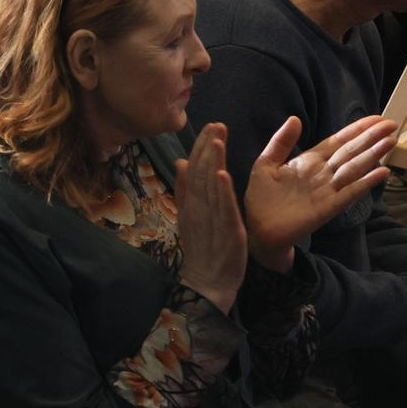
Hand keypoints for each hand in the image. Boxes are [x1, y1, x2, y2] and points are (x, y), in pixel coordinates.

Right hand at [172, 123, 247, 314]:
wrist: (206, 283)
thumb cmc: (202, 249)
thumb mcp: (190, 216)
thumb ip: (185, 189)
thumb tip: (181, 161)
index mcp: (190, 202)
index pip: (193, 168)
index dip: (201, 147)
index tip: (209, 127)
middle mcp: (198, 208)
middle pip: (200, 172)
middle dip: (207, 147)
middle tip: (215, 124)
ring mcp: (210, 219)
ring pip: (210, 186)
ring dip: (213, 161)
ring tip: (217, 139)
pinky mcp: (226, 231)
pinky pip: (222, 208)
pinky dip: (221, 191)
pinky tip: (223, 173)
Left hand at [239, 114, 395, 269]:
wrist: (258, 229)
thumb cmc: (262, 197)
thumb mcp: (266, 163)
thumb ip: (281, 142)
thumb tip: (295, 118)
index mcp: (309, 161)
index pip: (338, 141)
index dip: (356, 129)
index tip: (376, 118)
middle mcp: (322, 174)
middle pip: (351, 151)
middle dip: (370, 138)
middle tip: (392, 124)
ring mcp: (327, 190)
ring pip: (354, 168)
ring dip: (372, 155)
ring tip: (390, 141)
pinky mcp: (328, 207)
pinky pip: (350, 192)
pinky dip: (365, 182)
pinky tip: (381, 172)